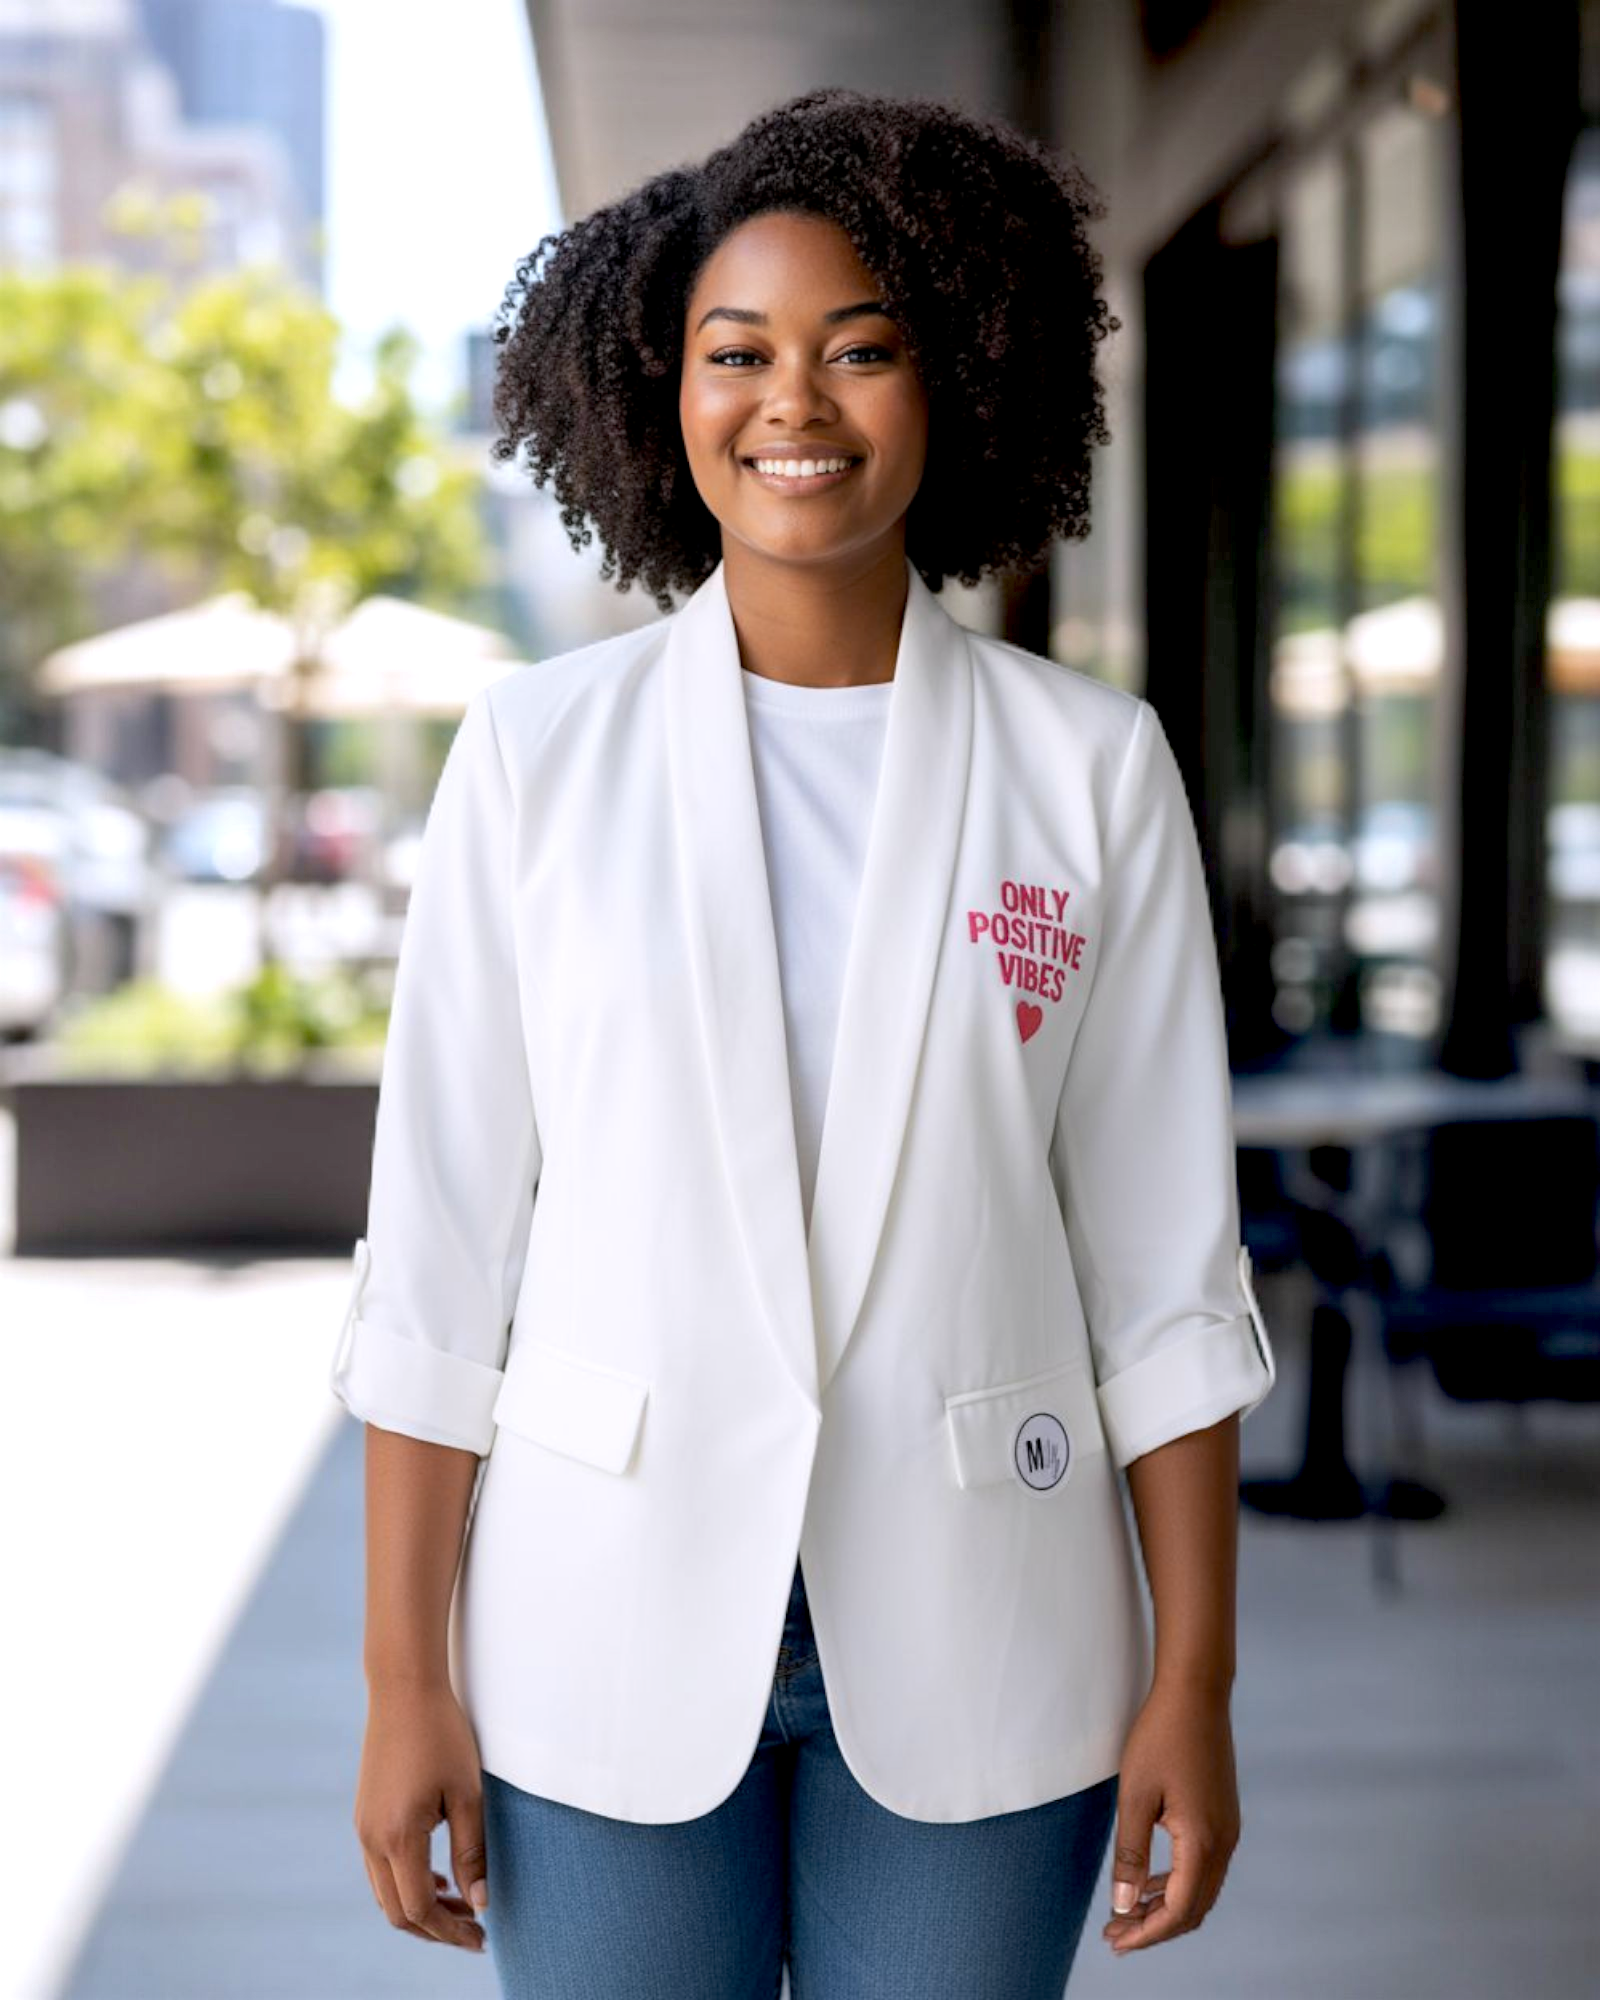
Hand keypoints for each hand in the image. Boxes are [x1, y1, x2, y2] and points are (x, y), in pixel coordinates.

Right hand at [353, 1680, 491, 1951]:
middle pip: (398, 1911)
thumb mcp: (467, 1793)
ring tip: (461, 1905)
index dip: (450, 1931)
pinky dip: (406, 1883)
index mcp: (398, 1837)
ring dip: (421, 1907)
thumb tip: (481, 1903)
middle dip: (436, 1928)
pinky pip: (380, 1869)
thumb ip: (472, 1851)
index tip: (481, 1939)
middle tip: (475, 1931)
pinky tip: (437, 1877)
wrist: (403, 1688)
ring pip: (385, 1893)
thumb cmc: (442, 1734)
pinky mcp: (364, 1815)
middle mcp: (372, 1839)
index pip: (419, 1908)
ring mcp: (363, 1828)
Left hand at [1101, 1677, 1240, 1955]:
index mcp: (1202, 1842)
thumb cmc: (1161, 1737)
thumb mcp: (1135, 1795)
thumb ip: (1131, 1854)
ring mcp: (1228, 1830)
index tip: (1115, 1941)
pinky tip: (1151, 1881)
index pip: (1178, 1910)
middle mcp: (1223, 1843)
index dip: (1147, 1933)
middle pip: (1193, 1909)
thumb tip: (1124, 1905)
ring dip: (1166, 1907)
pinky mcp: (1224, 1817)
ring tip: (1128, 1914)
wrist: (1196, 1693)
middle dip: (1155, 1928)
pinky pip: (1204, 1868)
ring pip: (1201, 1890)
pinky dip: (1178, 1884)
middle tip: (1116, 1935)